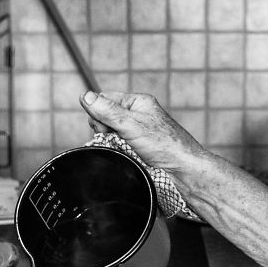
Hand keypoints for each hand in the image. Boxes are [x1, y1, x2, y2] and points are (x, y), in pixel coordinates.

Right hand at [79, 90, 204, 172]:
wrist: (182, 170)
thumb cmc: (165, 144)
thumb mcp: (131, 124)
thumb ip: (107, 111)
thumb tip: (85, 96)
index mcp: (138, 102)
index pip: (105, 99)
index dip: (98, 112)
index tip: (103, 125)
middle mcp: (136, 115)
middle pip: (104, 116)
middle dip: (104, 128)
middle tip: (116, 137)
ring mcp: (136, 132)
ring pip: (109, 132)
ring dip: (110, 141)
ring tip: (124, 148)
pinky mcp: (136, 147)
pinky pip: (116, 145)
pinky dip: (116, 150)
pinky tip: (125, 155)